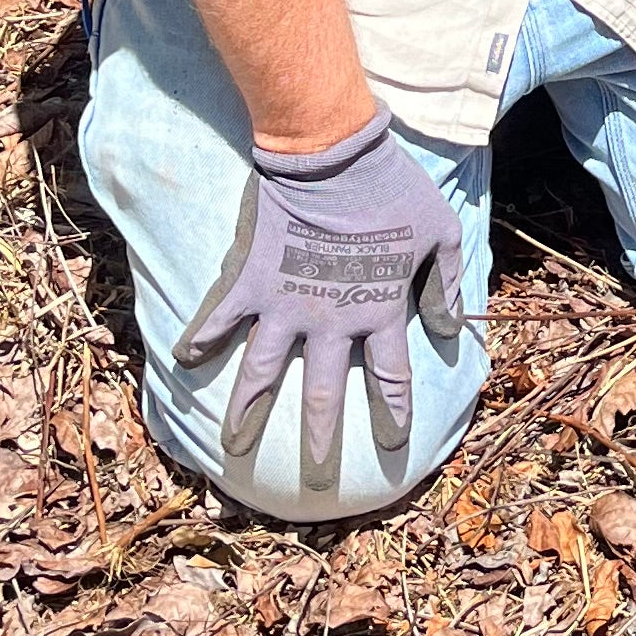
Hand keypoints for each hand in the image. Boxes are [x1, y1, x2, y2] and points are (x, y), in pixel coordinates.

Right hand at [176, 109, 464, 483]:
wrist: (334, 154)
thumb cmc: (395, 189)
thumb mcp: (440, 233)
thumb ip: (445, 285)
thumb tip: (452, 331)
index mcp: (379, 313)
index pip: (390, 378)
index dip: (393, 414)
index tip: (394, 446)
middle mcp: (331, 322)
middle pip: (324, 394)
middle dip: (320, 441)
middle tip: (318, 482)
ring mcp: (287, 305)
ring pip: (263, 373)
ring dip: (247, 413)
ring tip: (233, 449)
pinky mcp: (252, 282)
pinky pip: (221, 319)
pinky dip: (200, 340)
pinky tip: (183, 363)